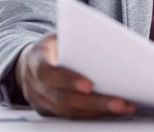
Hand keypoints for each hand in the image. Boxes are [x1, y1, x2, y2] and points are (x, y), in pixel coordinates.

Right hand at [15, 32, 135, 117]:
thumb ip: (76, 38)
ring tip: (124, 107)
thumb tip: (107, 40)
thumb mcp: (59, 35)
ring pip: (69, 112)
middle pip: (63, 99)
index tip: (89, 85)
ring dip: (98, 112)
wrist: (29, 62)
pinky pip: (72, 117)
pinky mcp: (50, 112)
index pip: (48, 73)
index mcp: (36, 61)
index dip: (68, 80)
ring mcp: (40, 102)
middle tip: (118, 103)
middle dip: (93, 102)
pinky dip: (94, 115)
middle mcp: (34, 86)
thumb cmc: (53, 46)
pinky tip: (114, 111)